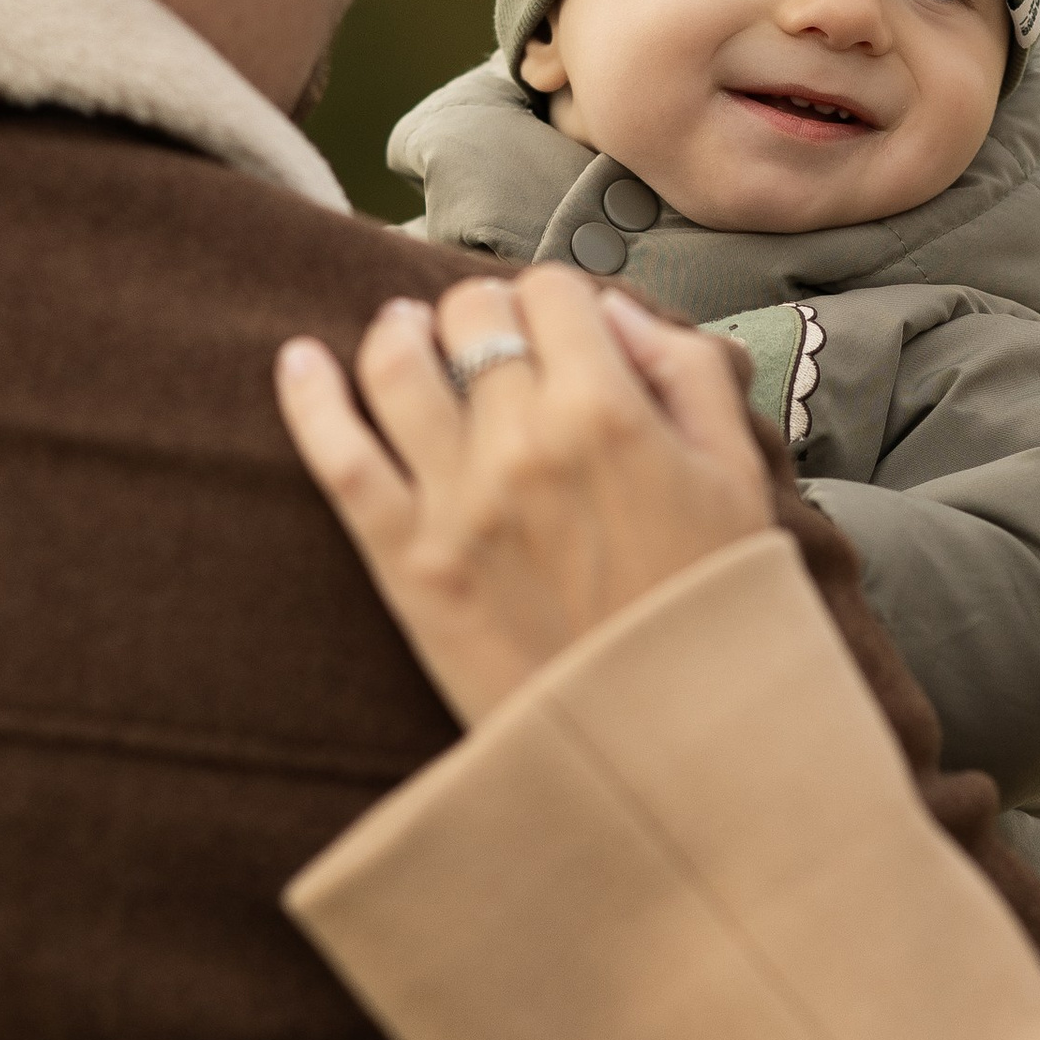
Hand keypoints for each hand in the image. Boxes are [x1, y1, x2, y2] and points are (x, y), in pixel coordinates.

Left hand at [275, 266, 777, 725]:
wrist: (668, 749)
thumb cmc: (708, 613)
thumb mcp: (738, 477)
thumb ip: (687, 371)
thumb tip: (611, 313)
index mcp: (610, 412)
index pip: (549, 290)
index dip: (551, 297)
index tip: (552, 323)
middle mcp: (524, 444)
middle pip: (467, 316)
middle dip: (477, 311)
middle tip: (483, 335)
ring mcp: (458, 504)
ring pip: (394, 366)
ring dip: (396, 334)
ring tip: (402, 333)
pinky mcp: (409, 565)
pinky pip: (339, 459)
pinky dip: (310, 401)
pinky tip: (301, 365)